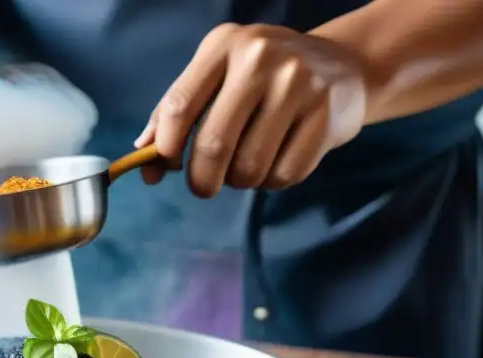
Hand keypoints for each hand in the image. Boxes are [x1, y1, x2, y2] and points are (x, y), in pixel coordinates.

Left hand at [136, 23, 370, 196]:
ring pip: (249, 167)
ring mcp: (298, 83)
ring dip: (241, 181)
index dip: (165, 149)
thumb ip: (175, 113)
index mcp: (223, 46)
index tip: (165, 168)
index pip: (179, 106)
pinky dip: (273, 181)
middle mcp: (260, 58)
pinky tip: (279, 160)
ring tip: (248, 165)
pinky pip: (284, 174)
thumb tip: (142, 156)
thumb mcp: (216, 78)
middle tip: (204, 187)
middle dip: (201, 180)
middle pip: (213, 145)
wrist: (341, 65)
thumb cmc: (262, 79)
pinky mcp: (327, 114)